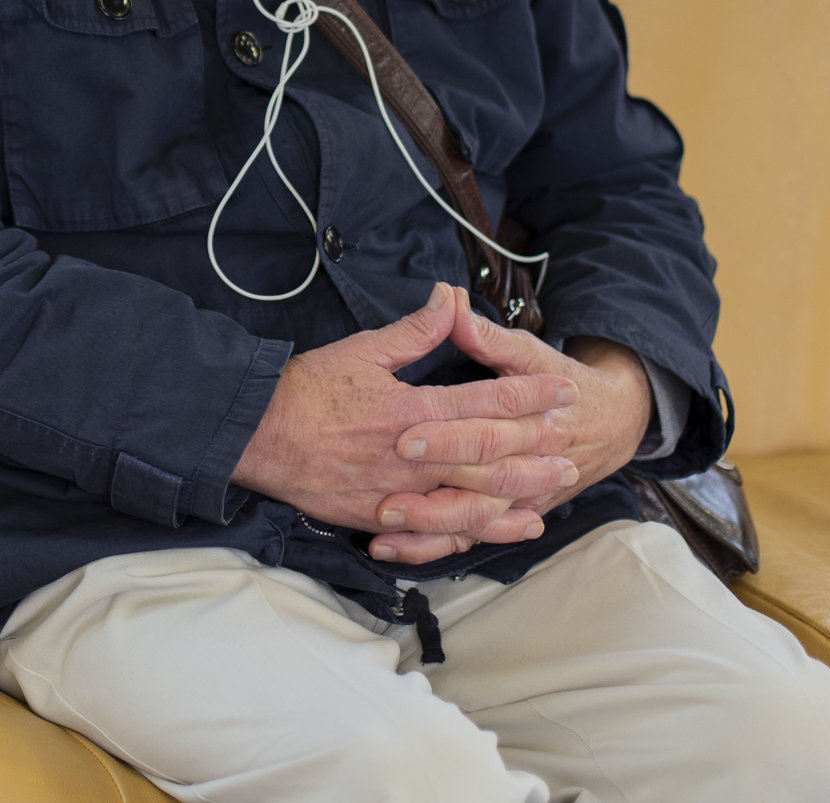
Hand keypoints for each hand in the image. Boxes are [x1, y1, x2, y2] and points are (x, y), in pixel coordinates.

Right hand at [233, 284, 578, 566]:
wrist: (256, 435)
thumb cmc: (307, 390)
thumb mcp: (363, 350)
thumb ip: (415, 331)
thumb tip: (450, 298)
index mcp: (410, 410)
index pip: (484, 401)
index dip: (528, 395)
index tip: (562, 388)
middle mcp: (411, 457)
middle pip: (488, 456)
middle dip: (536, 449)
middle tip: (573, 442)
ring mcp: (397, 494)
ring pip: (472, 500)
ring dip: (518, 494)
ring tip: (553, 488)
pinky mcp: (380, 519)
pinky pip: (438, 533)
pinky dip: (476, 532)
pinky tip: (503, 527)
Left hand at [387, 299, 652, 531]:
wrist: (614, 423)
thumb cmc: (560, 381)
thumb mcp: (528, 352)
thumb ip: (486, 335)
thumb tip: (449, 300)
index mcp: (535, 419)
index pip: (487, 427)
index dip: (446, 433)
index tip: (402, 432)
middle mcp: (530, 464)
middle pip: (479, 478)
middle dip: (430, 480)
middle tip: (380, 481)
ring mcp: (520, 498)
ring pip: (474, 519)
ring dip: (427, 522)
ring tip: (381, 516)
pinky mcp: (506, 519)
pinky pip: (467, 540)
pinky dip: (429, 548)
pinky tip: (389, 547)